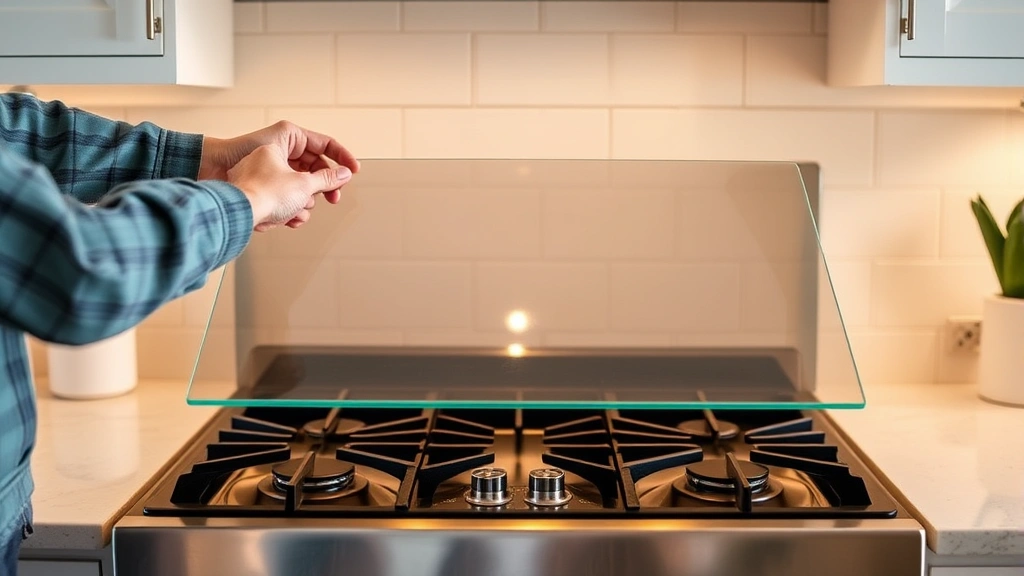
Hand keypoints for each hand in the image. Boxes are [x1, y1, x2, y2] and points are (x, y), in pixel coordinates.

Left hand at [198, 120, 359, 204]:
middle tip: (332, 198)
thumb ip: (328, 178)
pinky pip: (284, 197)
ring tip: (296, 212)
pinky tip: (287, 219)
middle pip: (312, 168)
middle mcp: (277, 150)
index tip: (354, 171)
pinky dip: (289, 210)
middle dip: (320, 188)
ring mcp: (268, 169)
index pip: (323, 144)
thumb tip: (343, 174)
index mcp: (286, 138)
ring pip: (299, 186)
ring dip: (303, 203)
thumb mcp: (303, 183)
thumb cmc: (260, 189)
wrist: (232, 210)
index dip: (342, 158)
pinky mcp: (261, 188)